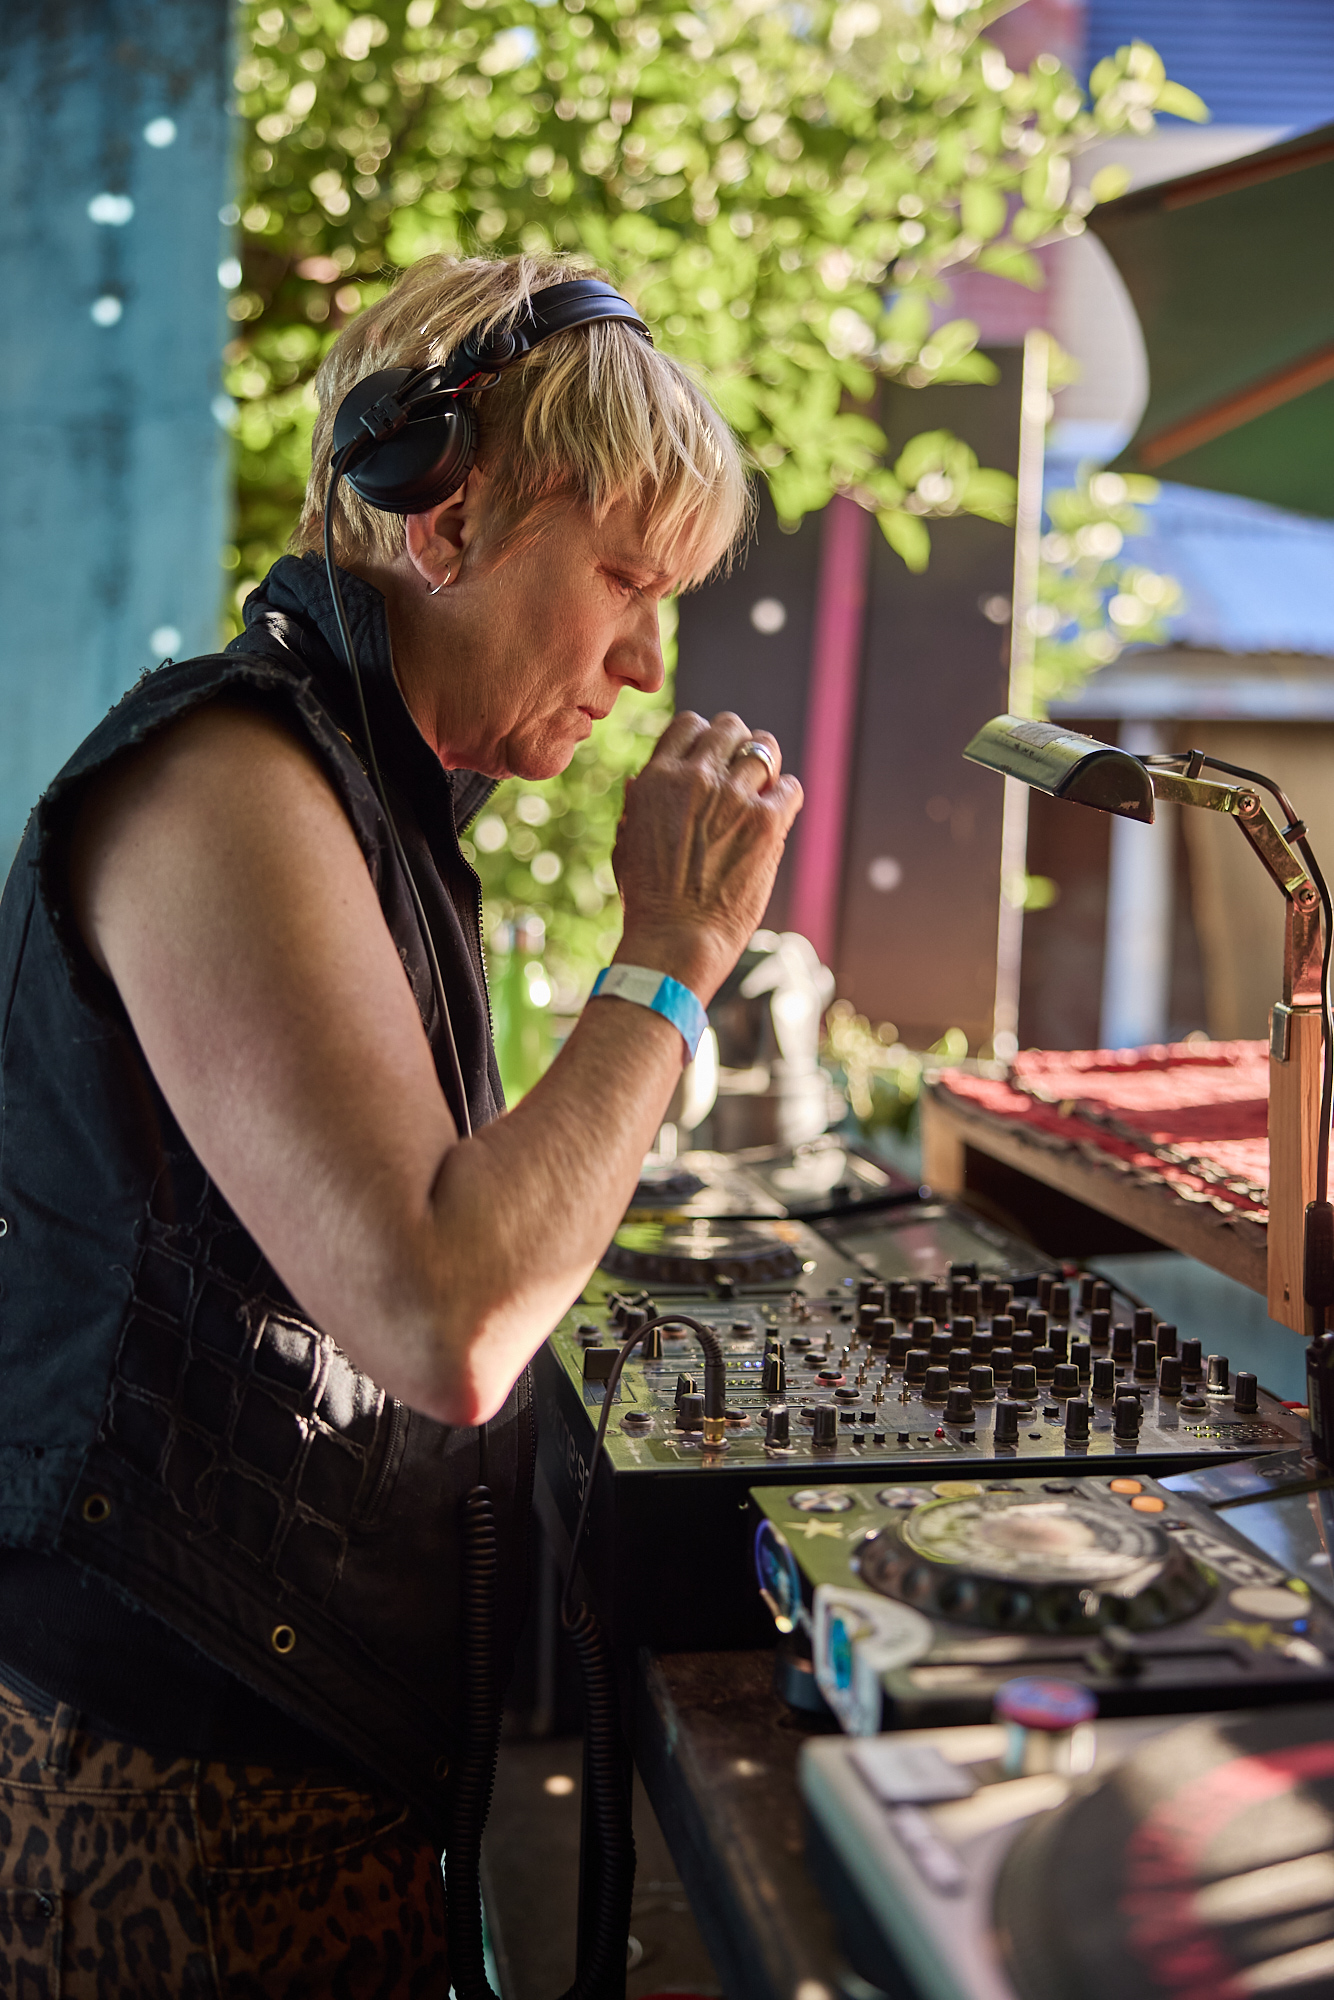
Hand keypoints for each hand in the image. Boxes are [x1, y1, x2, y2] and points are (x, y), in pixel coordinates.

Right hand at [612, 711, 803, 1002]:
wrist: (676, 940)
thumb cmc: (647, 902)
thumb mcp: (625, 845)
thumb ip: (636, 806)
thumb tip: (639, 779)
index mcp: (657, 779)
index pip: (689, 725)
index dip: (704, 739)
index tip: (712, 760)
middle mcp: (695, 778)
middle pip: (729, 727)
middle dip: (738, 745)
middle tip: (742, 773)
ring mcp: (733, 797)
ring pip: (765, 748)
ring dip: (768, 766)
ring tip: (765, 789)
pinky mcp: (765, 822)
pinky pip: (791, 787)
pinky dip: (787, 796)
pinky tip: (778, 815)